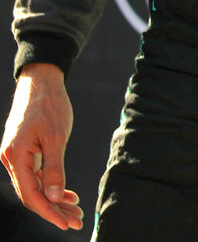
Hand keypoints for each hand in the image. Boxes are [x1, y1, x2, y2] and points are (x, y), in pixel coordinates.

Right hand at [1, 63, 83, 229]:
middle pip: (33, 193)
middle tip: (78, 221)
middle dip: (55, 209)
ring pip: (36, 185)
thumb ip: (54, 167)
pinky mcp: (25, 151)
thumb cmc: (50, 106)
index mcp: (16, 157)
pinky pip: (36, 174)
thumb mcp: (56, 137)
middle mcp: (12, 160)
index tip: (67, 223)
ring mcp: (17, 156)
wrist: (41, 82)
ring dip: (55, 199)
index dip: (49, 212)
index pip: (31, 195)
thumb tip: (54, 197)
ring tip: (76, 209)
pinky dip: (52, 184)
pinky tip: (67, 194)